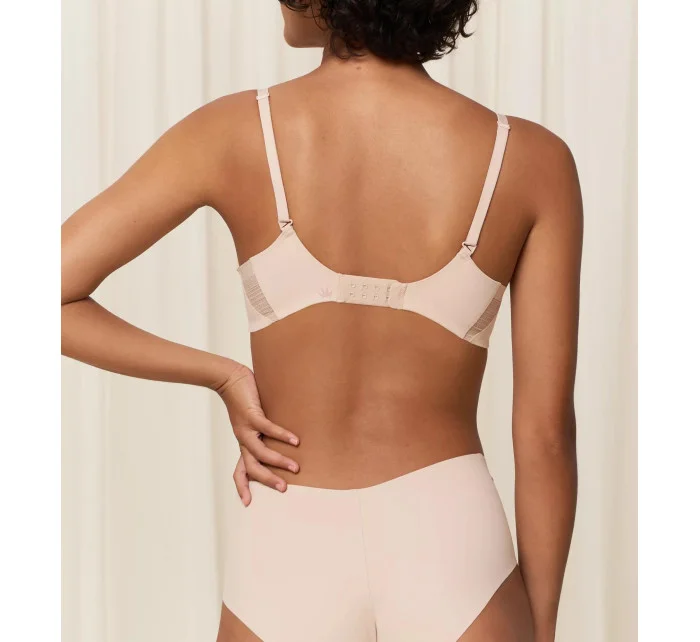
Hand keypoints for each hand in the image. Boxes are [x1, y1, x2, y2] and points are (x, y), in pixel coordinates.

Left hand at [216, 364, 299, 505]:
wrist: (229, 378)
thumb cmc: (244, 398)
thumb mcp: (254, 420)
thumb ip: (265, 430)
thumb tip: (286, 437)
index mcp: (244, 443)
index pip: (240, 470)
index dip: (242, 487)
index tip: (246, 503)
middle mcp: (243, 439)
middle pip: (252, 467)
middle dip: (267, 480)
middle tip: (284, 489)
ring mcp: (246, 429)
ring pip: (260, 453)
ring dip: (278, 462)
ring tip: (295, 468)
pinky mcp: (251, 416)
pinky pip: (268, 429)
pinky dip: (282, 436)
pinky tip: (295, 441)